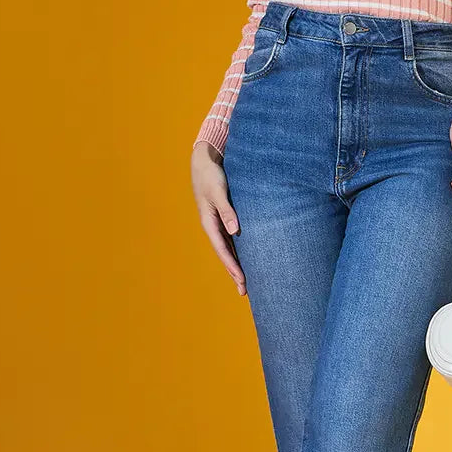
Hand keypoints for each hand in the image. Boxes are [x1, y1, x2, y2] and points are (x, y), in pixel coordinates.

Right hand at [191, 141, 246, 294]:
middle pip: (226, 254)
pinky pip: (233, 238)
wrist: (204, 160)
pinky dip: (239, 250)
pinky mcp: (225, 216)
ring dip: (237, 264)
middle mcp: (214, 226)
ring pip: (230, 248)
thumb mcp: (218, 192)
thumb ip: (227, 211)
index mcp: (209, 223)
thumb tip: (234, 231)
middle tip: (245, 291)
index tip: (242, 280)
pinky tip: (247, 258)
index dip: (232, 267)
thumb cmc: (211, 175)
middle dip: (235, 272)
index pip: (223, 250)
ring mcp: (219, 222)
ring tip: (246, 281)